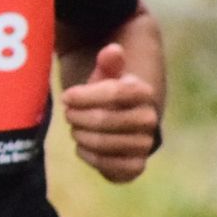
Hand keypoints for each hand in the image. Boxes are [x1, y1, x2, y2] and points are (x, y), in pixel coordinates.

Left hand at [61, 43, 159, 182]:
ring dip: (81, 136)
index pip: (114, 93)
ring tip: (76, 128)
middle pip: (104, 119)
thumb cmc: (107, 95)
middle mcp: (149, 119)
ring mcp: (144, 144)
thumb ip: (107, 63)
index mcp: (143, 92)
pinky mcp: (136, 166)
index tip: (67, 97)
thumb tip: (113, 50)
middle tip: (69, 114)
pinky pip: (109, 166)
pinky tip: (82, 147)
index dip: (85, 96)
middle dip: (78, 117)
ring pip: (103, 143)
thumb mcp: (105, 76)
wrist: (120, 122)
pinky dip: (89, 157)